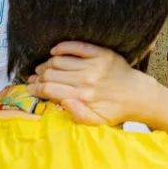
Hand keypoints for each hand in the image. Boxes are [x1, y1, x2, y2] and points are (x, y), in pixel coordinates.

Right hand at [29, 42, 151, 127]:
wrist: (138, 95)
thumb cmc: (115, 111)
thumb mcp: (96, 122)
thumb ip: (77, 115)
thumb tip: (61, 101)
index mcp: (82, 97)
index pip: (50, 89)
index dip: (36, 88)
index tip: (29, 88)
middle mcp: (86, 79)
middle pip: (52, 74)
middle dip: (38, 76)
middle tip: (33, 78)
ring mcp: (94, 64)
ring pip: (61, 60)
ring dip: (47, 63)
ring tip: (42, 67)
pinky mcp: (102, 53)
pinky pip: (78, 46)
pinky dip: (63, 47)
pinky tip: (54, 50)